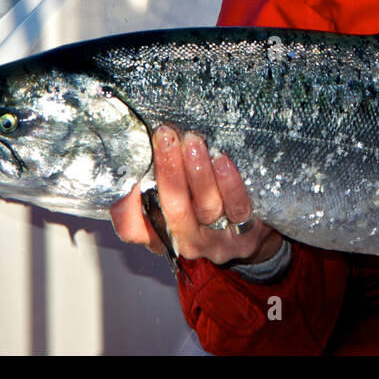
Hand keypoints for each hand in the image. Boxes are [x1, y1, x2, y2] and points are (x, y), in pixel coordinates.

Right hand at [110, 125, 281, 265]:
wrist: (253, 237)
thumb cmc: (207, 208)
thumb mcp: (180, 198)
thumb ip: (160, 180)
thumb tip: (150, 141)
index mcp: (160, 232)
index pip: (132, 228)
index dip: (125, 205)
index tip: (129, 169)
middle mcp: (185, 240)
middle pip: (173, 210)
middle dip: (167, 170)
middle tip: (165, 138)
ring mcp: (215, 240)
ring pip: (205, 207)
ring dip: (198, 171)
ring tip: (193, 142)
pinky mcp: (245, 235)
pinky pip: (236, 207)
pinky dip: (229, 182)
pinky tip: (222, 160)